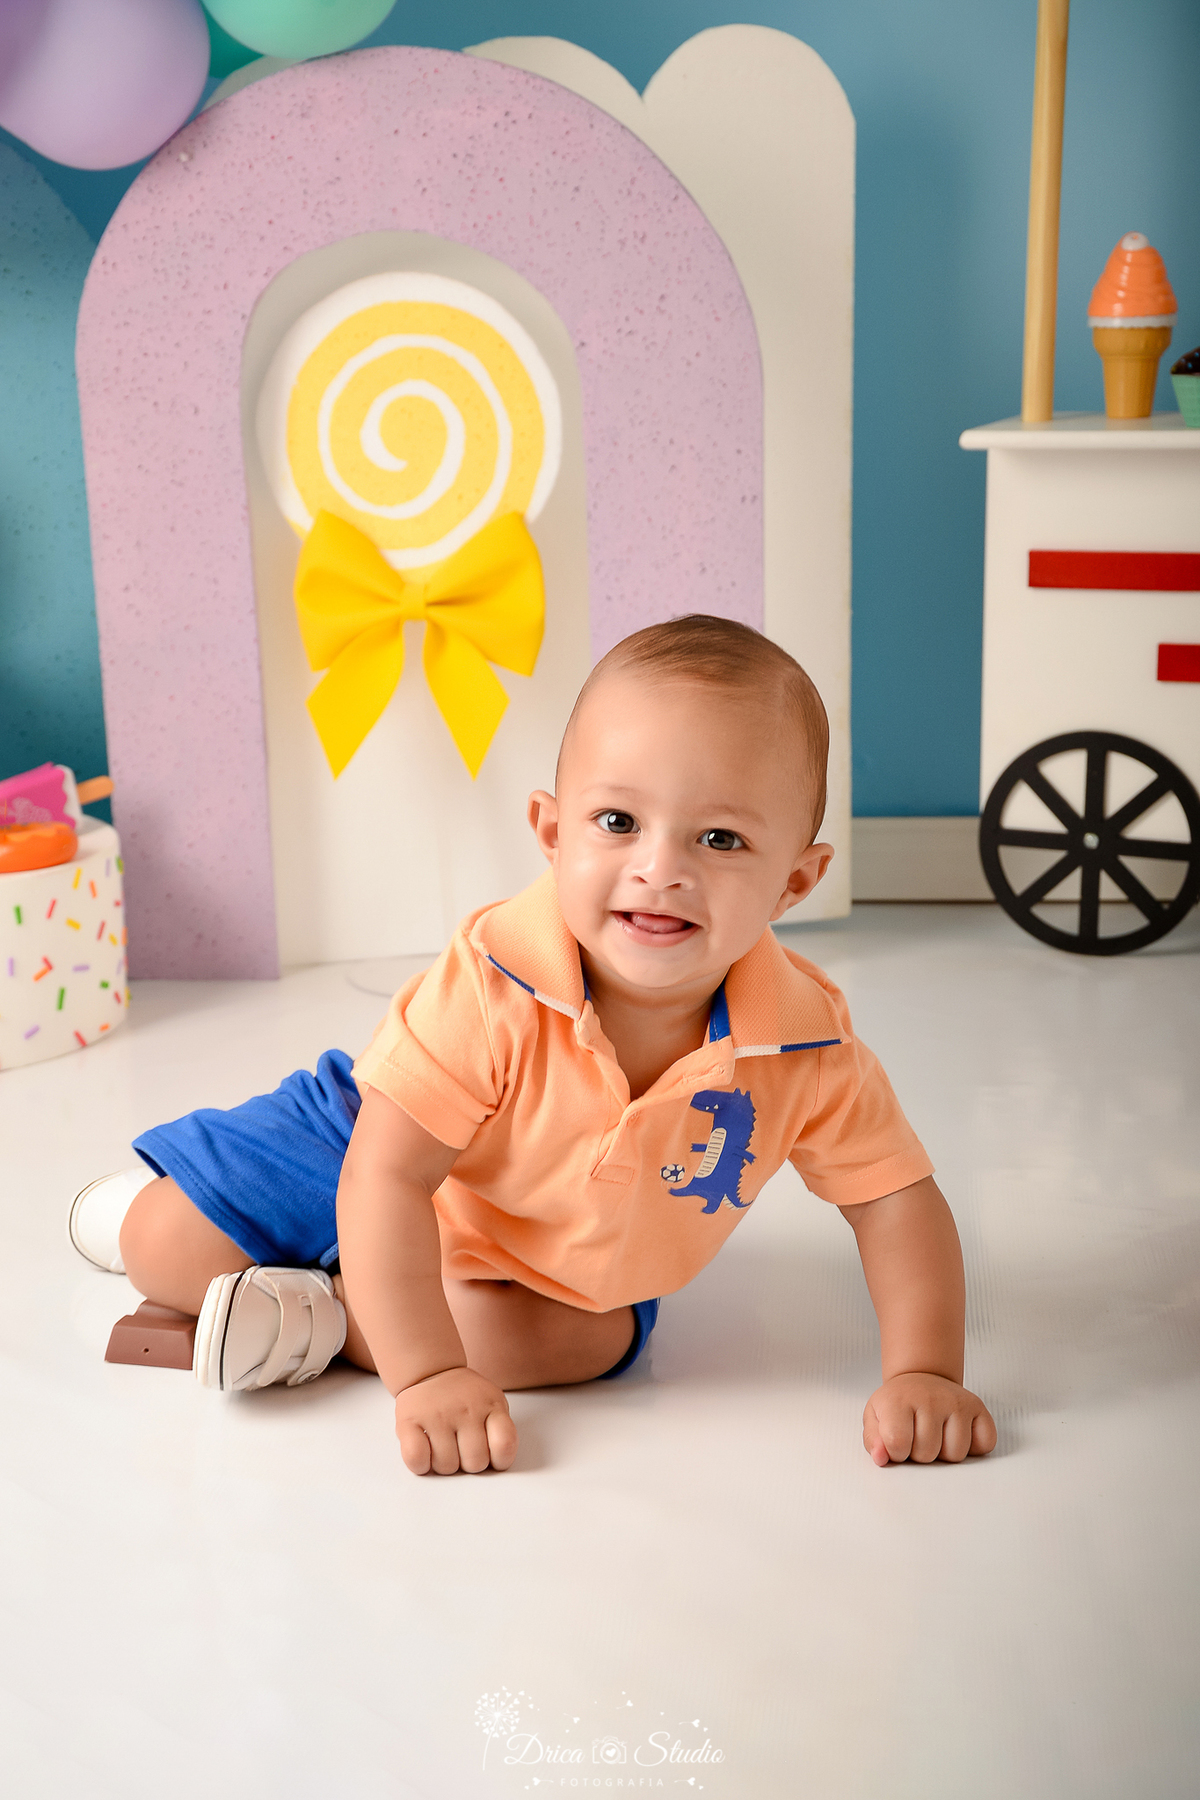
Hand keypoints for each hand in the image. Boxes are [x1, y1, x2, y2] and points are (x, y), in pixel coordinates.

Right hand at [394, 1366, 517, 1474]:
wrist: (430, 1371)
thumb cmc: (464, 1397)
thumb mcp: (492, 1403)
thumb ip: (499, 1429)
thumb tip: (496, 1463)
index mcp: (491, 1405)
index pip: (504, 1445)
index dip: (499, 1460)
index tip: (491, 1456)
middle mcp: (466, 1409)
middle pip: (475, 1463)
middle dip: (468, 1464)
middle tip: (462, 1449)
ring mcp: (438, 1415)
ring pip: (446, 1466)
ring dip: (444, 1464)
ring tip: (443, 1446)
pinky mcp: (408, 1422)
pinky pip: (416, 1459)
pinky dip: (420, 1464)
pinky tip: (425, 1452)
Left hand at [863, 1372, 995, 1465]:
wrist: (921, 1379)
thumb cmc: (898, 1404)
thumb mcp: (875, 1418)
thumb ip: (873, 1441)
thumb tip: (881, 1458)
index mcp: (898, 1400)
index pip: (898, 1444)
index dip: (897, 1453)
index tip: (897, 1442)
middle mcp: (930, 1398)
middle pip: (927, 1454)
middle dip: (920, 1454)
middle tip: (917, 1435)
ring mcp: (956, 1401)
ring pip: (956, 1455)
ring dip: (945, 1453)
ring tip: (936, 1435)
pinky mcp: (977, 1406)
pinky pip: (984, 1445)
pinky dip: (973, 1447)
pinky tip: (956, 1433)